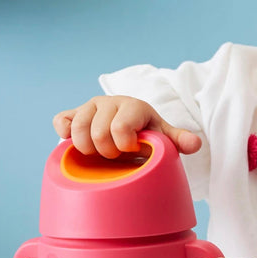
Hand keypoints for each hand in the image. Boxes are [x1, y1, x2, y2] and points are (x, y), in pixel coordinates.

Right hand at [52, 95, 201, 157]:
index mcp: (133, 107)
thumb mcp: (162, 137)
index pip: (121, 129)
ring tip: (98, 153)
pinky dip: (65, 134)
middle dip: (106, 152)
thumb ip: (176, 140)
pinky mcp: (72, 113)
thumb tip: (195, 145)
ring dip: (86, 148)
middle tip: (115, 155)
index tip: (132, 151)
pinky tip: (76, 142)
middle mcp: (109, 103)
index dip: (124, 146)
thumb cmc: (145, 135)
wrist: (126, 129)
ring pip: (77, 129)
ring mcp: (89, 107)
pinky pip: (61, 121)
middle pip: (97, 134)